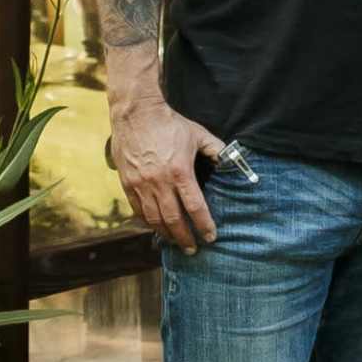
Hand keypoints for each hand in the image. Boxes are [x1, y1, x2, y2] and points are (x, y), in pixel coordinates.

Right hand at [111, 93, 228, 249]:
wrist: (135, 113)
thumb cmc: (169, 123)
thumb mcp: (198, 134)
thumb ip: (217, 150)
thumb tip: (233, 162)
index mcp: (180, 172)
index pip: (195, 207)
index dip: (204, 225)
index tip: (210, 236)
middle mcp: (160, 182)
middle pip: (174, 220)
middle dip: (185, 238)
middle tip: (193, 249)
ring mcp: (141, 184)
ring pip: (154, 219)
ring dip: (166, 234)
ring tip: (176, 242)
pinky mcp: (127, 183)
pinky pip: (138, 210)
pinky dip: (148, 222)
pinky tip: (157, 227)